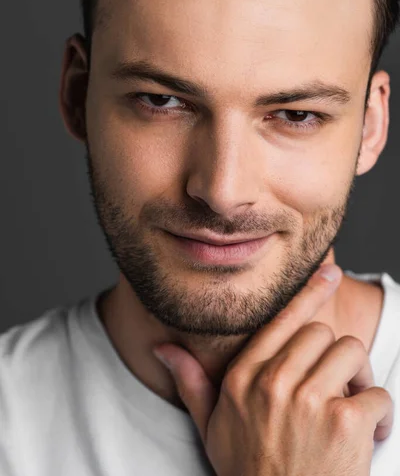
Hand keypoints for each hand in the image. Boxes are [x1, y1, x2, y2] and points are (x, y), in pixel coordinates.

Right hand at [153, 264, 392, 475]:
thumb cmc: (247, 472)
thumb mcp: (211, 428)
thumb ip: (191, 382)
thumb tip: (162, 348)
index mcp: (244, 378)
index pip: (282, 320)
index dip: (309, 291)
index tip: (328, 271)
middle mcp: (274, 383)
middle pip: (321, 332)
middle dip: (334, 355)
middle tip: (336, 384)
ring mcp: (309, 401)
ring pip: (350, 351)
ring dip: (359, 377)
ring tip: (352, 406)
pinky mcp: (344, 424)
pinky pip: (377, 393)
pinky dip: (381, 413)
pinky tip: (369, 434)